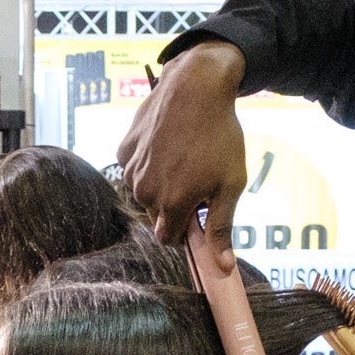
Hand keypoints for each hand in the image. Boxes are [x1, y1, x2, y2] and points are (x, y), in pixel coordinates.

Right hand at [116, 41, 249, 249]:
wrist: (196, 87)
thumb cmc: (219, 136)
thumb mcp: (230, 184)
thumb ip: (222, 228)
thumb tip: (221, 267)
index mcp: (170, 205)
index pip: (167, 239)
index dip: (186, 230)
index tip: (199, 213)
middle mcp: (144, 191)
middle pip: (157, 214)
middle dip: (175, 204)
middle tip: (198, 178)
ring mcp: (131, 169)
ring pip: (145, 191)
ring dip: (161, 183)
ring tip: (184, 157)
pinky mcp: (124, 148)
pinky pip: (135, 167)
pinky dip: (150, 162)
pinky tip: (168, 143)